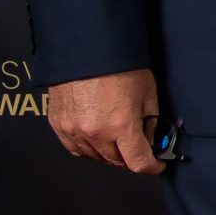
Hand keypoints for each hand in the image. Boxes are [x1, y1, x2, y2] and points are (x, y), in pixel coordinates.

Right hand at [46, 68, 165, 175]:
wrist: (87, 48)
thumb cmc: (120, 65)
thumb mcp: (147, 93)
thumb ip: (150, 122)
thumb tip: (152, 140)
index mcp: (121, 126)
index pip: (138, 162)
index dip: (152, 167)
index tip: (157, 165)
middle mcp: (95, 132)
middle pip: (116, 161)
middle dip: (131, 158)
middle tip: (139, 149)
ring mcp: (73, 130)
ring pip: (94, 157)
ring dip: (109, 155)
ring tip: (119, 142)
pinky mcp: (58, 124)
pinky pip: (74, 148)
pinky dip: (88, 149)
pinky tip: (97, 139)